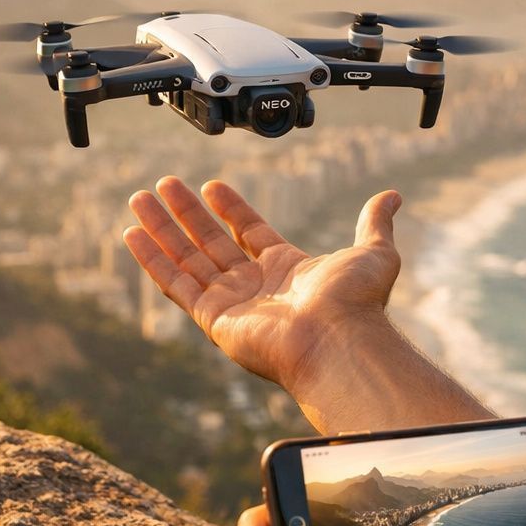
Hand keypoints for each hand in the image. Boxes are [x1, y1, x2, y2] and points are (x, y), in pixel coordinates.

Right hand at [124, 177, 402, 394]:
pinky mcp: (213, 319)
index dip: (231, 208)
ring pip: (187, 258)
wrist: (339, 340)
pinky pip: (175, 284)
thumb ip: (374, 223)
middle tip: (164, 185)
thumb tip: (392, 196)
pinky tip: (133, 235)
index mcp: (287, 270)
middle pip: (211, 243)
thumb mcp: (373, 252)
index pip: (250, 233)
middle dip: (186, 214)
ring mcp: (231, 303)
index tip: (210, 185)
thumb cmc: (357, 304)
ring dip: (163, 228)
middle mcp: (255, 287)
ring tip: (140, 198)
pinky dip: (153, 260)